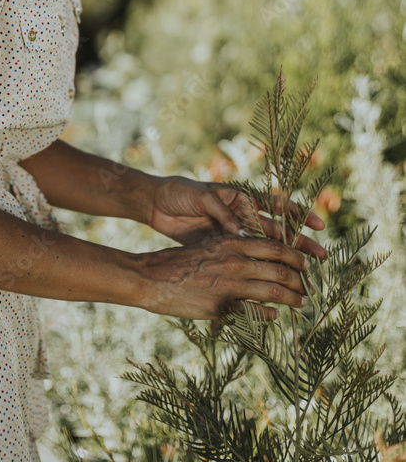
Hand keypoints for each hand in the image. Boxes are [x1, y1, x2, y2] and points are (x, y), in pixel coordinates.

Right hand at [137, 232, 310, 320]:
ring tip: (302, 303)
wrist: (152, 278)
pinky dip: (270, 314)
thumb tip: (256, 251)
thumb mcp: (210, 244)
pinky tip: (274, 315)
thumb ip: (234, 247)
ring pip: (275, 292)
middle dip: (301, 281)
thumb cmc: (180, 259)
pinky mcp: (223, 306)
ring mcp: (232, 285)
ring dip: (293, 299)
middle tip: (309, 288)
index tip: (306, 265)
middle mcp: (237, 261)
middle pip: (282, 270)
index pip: (277, 247)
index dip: (297, 256)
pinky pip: (256, 312)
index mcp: (234, 241)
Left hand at [148, 175, 327, 261]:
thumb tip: (244, 233)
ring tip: (304, 274)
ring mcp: (232, 233)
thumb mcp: (202, 198)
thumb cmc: (180, 193)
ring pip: (265, 248)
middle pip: (276, 230)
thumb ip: (223, 213)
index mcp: (240, 197)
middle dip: (299, 242)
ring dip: (284, 260)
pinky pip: (245, 259)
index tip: (319, 224)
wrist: (155, 203)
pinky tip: (271, 283)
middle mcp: (241, 215)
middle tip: (321, 257)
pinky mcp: (220, 247)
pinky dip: (258, 270)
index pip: (275, 205)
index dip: (298, 214)